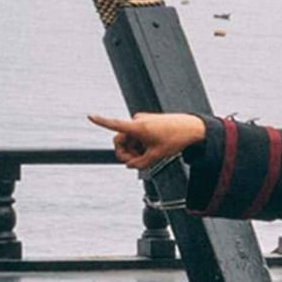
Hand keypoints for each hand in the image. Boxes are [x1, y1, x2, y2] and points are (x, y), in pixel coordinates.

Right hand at [87, 112, 205, 170]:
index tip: (90, 116)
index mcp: (138, 127)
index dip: (101, 121)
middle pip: (119, 139)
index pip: (115, 124)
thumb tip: (129, 165)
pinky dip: (140, 145)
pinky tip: (150, 150)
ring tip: (147, 157)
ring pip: (128, 140)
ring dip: (133, 150)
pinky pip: (136, 136)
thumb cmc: (176, 138)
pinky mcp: (146, 123)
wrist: (192, 128)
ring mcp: (142, 122)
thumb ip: (139, 163)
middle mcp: (137, 121)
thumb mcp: (156, 156)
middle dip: (124, 153)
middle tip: (134, 162)